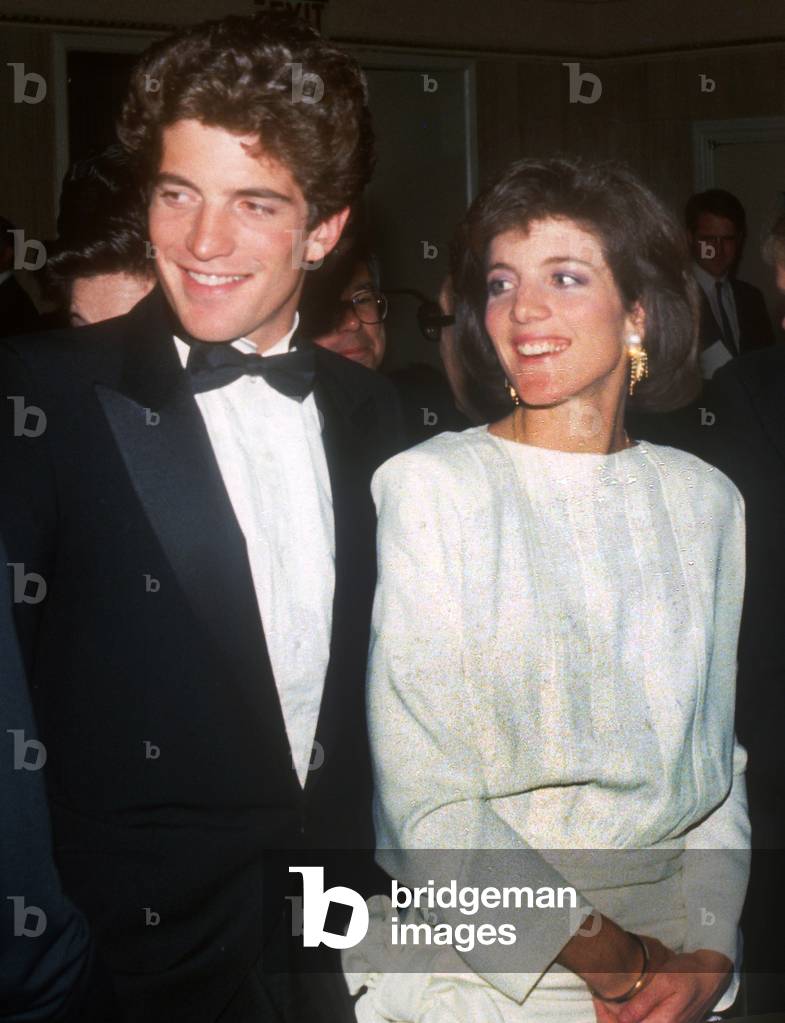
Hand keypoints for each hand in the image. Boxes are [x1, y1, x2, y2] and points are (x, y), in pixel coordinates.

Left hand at [592, 942, 731, 1022]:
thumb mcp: (665, 982)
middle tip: (599, 998)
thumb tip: (623, 1019)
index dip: (608, 1018)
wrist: (710, 975)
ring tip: (606, 1000)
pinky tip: (620, 1004)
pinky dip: (628, 1017)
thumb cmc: (687, 974)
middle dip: (610, 1019)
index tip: (598, 998)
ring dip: (617, 1019)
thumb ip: (644, 1002)